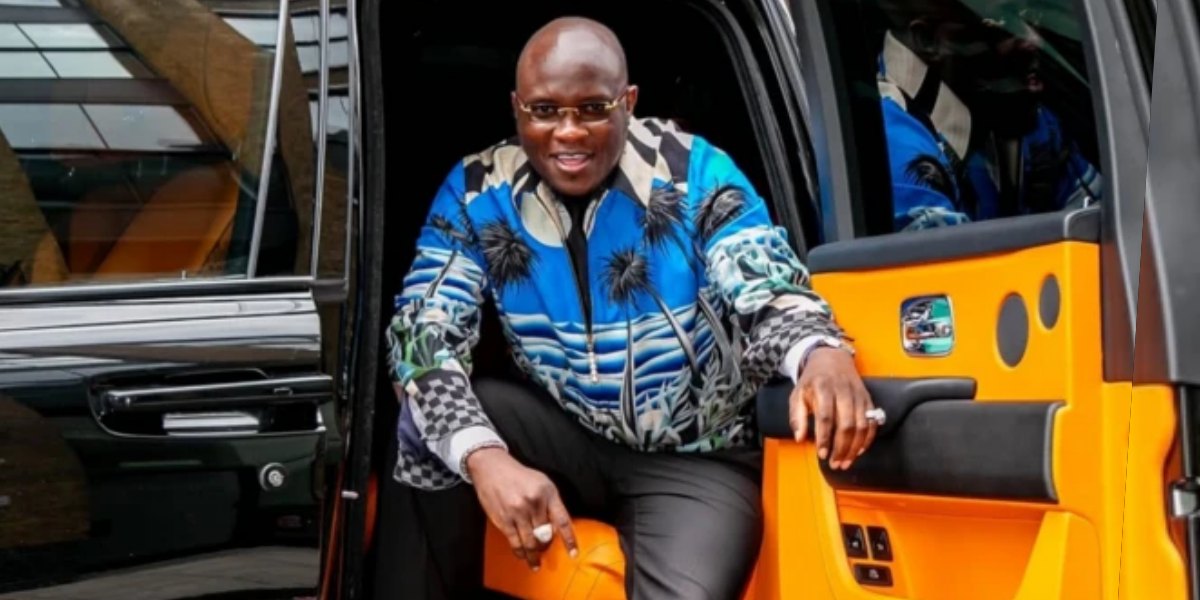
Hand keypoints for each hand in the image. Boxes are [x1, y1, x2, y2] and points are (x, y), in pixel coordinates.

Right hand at [466, 447, 577, 569]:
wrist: (492, 468)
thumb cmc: (519, 476)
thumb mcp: (542, 483)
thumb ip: (551, 503)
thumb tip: (556, 528)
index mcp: (548, 493)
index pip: (562, 521)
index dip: (569, 540)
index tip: (573, 554)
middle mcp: (534, 502)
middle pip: (546, 535)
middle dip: (546, 545)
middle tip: (545, 550)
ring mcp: (518, 512)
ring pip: (530, 542)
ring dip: (534, 555)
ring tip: (535, 563)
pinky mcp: (504, 519)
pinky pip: (515, 542)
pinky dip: (520, 552)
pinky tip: (522, 556)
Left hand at [789, 347, 875, 469]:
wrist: (832, 358)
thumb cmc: (813, 380)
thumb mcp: (797, 393)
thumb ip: (797, 416)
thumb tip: (799, 438)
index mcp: (823, 388)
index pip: (826, 417)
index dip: (825, 438)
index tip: (822, 454)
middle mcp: (843, 391)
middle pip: (847, 424)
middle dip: (841, 448)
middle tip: (835, 464)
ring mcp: (858, 395)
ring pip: (861, 425)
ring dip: (855, 448)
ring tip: (846, 462)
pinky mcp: (868, 399)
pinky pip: (872, 422)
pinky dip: (868, 439)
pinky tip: (859, 451)